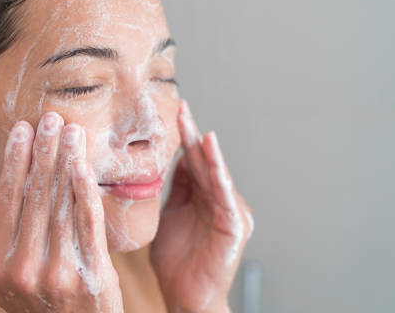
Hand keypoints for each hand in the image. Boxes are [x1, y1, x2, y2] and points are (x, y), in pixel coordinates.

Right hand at [0, 113, 123, 312]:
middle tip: (50, 119)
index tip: (23, 131)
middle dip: (43, 152)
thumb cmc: (37, 307)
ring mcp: (59, 270)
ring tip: (71, 131)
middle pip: (35, 196)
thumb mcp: (2, 281)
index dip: (15, 162)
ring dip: (66, 162)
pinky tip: (83, 165)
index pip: (7, 200)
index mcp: (0, 262)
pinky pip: (88, 223)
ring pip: (62, 204)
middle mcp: (25, 265)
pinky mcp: (92, 273)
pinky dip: (85, 191)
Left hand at [150, 100, 253, 312]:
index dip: (183, 138)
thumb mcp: (168, 215)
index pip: (191, 161)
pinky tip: (212, 155)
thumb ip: (174, 189)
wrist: (185, 295)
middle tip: (180, 109)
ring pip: (215, 174)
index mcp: (201, 196)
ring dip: (205, 150)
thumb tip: (172, 160)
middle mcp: (217, 199)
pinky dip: (219, 173)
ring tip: (194, 126)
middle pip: (203, 162)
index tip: (174, 113)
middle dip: (191, 135)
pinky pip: (224, 195)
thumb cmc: (176, 261)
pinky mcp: (235, 225)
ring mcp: (228, 211)